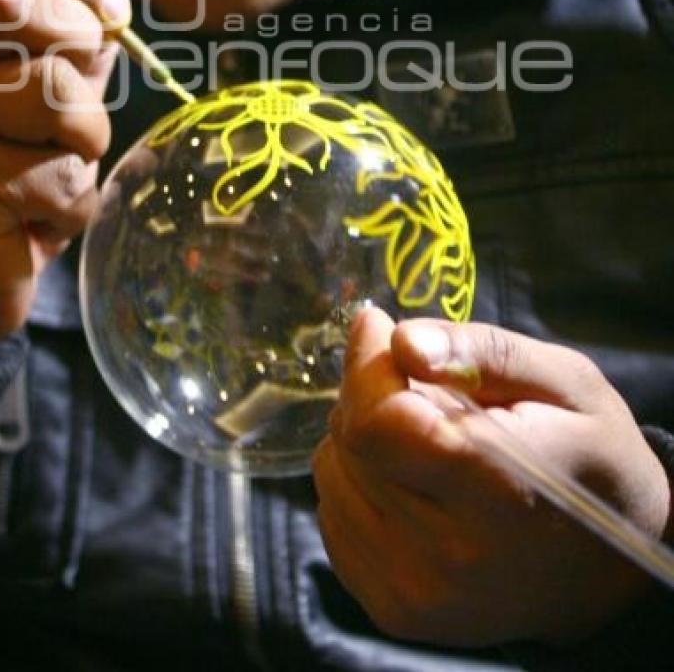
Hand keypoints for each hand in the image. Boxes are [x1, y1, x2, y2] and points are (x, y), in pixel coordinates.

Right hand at [0, 0, 129, 383]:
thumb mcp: (28, 98)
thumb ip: (62, 48)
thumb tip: (112, 13)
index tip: (112, 15)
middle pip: (17, 2)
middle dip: (82, 47)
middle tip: (84, 104)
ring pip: (55, 92)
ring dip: (86, 142)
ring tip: (56, 172)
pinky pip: (57, 171)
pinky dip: (71, 205)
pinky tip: (34, 222)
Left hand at [313, 310, 671, 647]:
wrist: (607, 569)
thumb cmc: (587, 455)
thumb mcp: (562, 380)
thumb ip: (478, 352)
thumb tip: (400, 340)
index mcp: (498, 491)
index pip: (378, 424)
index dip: (368, 366)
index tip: (382, 328)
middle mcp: (450, 557)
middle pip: (350, 445)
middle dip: (372, 396)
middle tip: (423, 389)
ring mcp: (417, 593)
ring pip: (333, 477)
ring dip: (362, 441)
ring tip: (424, 441)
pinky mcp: (394, 612)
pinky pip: (333, 517)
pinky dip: (358, 484)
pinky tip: (410, 483)